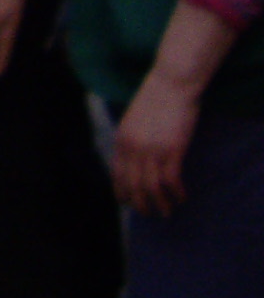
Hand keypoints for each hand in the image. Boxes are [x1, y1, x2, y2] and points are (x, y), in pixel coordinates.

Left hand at [112, 70, 199, 216]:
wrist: (170, 84)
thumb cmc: (156, 99)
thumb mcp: (134, 119)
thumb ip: (132, 138)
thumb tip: (136, 156)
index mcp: (121, 139)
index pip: (116, 172)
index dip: (121, 190)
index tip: (127, 202)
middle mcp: (132, 148)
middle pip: (133, 184)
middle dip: (140, 203)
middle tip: (149, 213)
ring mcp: (152, 150)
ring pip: (151, 187)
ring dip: (159, 203)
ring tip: (167, 212)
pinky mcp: (172, 150)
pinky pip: (171, 180)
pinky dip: (176, 192)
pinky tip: (182, 197)